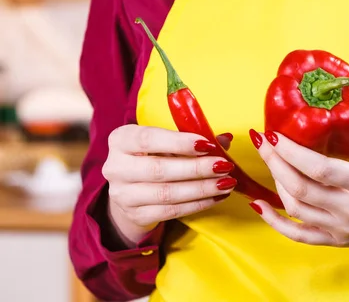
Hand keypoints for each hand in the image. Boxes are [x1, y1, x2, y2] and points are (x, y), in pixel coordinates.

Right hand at [103, 125, 236, 246]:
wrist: (133, 189)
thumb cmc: (154, 156)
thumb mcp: (167, 142)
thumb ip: (194, 138)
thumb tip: (225, 139)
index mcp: (121, 140)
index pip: (149, 139)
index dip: (179, 142)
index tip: (207, 145)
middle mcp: (116, 167)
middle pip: (159, 169)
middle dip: (196, 168)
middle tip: (224, 166)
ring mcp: (123, 194)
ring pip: (167, 193)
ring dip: (202, 188)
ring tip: (226, 182)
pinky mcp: (136, 215)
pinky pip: (171, 211)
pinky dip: (198, 204)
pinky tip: (217, 197)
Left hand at [250, 86, 348, 246]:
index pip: (319, 169)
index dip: (291, 152)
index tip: (274, 133)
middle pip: (300, 188)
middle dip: (275, 162)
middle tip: (262, 140)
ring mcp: (343, 229)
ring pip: (296, 208)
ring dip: (276, 183)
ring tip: (271, 159)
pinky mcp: (338, 240)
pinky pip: (299, 236)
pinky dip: (275, 222)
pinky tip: (259, 205)